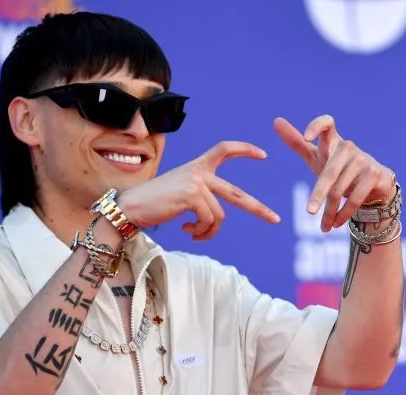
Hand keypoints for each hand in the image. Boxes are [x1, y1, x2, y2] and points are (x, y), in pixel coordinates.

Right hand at [116, 141, 280, 240]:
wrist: (130, 207)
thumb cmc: (152, 204)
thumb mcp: (180, 194)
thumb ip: (201, 198)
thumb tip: (217, 219)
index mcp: (196, 167)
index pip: (223, 149)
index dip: (244, 149)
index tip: (263, 154)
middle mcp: (198, 172)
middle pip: (236, 193)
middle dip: (258, 209)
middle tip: (276, 219)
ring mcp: (196, 183)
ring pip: (219, 216)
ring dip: (208, 231)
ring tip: (194, 233)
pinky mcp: (192, 196)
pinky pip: (209, 221)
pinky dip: (201, 232)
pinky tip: (187, 230)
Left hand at [274, 115, 394, 232]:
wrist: (375, 186)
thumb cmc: (339, 169)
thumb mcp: (317, 158)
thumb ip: (297, 142)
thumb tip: (276, 121)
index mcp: (333, 141)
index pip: (327, 124)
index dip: (317, 127)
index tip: (307, 138)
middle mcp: (349, 148)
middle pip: (328, 173)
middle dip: (318, 195)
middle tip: (308, 212)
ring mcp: (363, 160)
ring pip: (340, 190)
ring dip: (330, 212)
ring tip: (324, 228)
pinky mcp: (374, 174)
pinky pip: (355, 198)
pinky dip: (344, 214)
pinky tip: (336, 224)